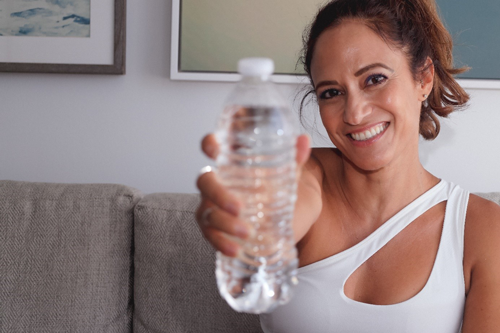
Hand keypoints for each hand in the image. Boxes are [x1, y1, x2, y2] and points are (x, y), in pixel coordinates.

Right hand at [195, 133, 310, 256]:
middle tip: (239, 207)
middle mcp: (218, 184)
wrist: (287, 224)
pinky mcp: (217, 230)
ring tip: (247, 232)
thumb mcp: (289, 177)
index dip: (209, 144)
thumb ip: (294, 159)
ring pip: (206, 212)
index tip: (214, 148)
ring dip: (224, 223)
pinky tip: (235, 249)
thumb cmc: (280, 194)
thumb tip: (304, 140)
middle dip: (218, 194)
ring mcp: (214, 207)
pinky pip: (210, 235)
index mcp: (232, 165)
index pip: (213, 147)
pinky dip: (220, 243)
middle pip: (205, 182)